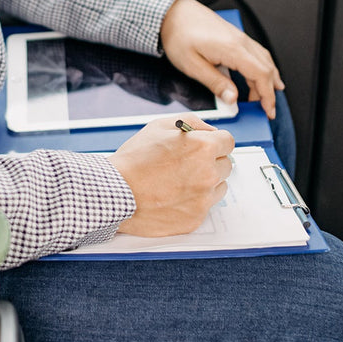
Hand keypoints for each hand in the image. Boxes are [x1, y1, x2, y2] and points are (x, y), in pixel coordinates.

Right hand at [107, 115, 234, 235]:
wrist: (114, 192)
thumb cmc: (133, 160)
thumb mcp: (158, 126)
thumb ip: (191, 123)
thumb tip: (209, 131)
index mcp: (202, 148)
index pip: (228, 142)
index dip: (214, 142)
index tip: (206, 146)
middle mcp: (208, 174)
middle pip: (226, 164)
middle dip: (210, 162)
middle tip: (187, 164)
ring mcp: (203, 199)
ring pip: (219, 187)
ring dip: (206, 182)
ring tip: (178, 181)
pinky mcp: (195, 218)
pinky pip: (205, 206)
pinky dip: (193, 201)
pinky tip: (172, 196)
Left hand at [159, 0, 284, 118]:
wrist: (172, 11)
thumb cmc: (178, 34)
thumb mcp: (192, 65)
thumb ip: (214, 83)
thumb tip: (231, 98)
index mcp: (232, 49)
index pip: (261, 75)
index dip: (268, 95)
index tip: (269, 110)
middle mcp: (240, 41)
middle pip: (266, 68)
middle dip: (270, 91)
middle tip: (267, 109)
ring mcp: (239, 37)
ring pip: (264, 60)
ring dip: (268, 79)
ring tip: (268, 95)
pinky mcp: (234, 35)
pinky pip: (256, 53)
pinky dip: (263, 67)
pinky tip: (260, 73)